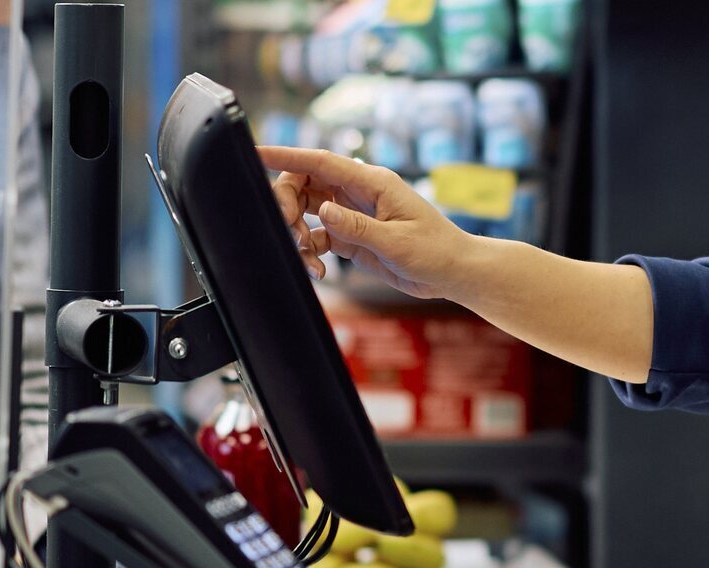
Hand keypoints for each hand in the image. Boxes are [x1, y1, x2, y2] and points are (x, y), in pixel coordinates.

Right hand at [258, 146, 473, 299]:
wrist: (453, 273)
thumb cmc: (436, 251)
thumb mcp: (396, 241)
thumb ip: (357, 227)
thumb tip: (322, 210)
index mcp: (372, 183)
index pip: (320, 161)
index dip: (286, 155)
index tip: (255, 152)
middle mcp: (358, 193)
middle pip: (304, 183)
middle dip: (286, 203)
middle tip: (289, 230)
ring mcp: (353, 214)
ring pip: (307, 210)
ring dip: (296, 232)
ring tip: (307, 258)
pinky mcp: (352, 236)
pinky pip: (318, 236)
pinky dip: (310, 251)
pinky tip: (319, 270)